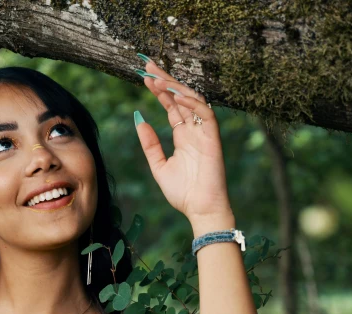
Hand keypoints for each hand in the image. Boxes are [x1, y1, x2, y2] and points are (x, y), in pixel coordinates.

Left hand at [133, 57, 232, 220]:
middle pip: (180, 98)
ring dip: (175, 87)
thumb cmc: (182, 193)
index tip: (144, 76)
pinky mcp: (213, 139)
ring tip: (157, 78)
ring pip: (192, 101)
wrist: (200, 210)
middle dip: (165, 80)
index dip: (159, 90)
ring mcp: (204, 133)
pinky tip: (175, 95)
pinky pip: (205, 114)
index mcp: (183, 136)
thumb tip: (139, 119)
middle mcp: (194, 131)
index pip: (171, 106)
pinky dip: (191, 103)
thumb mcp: (158, 166)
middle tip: (148, 65)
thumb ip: (150, 143)